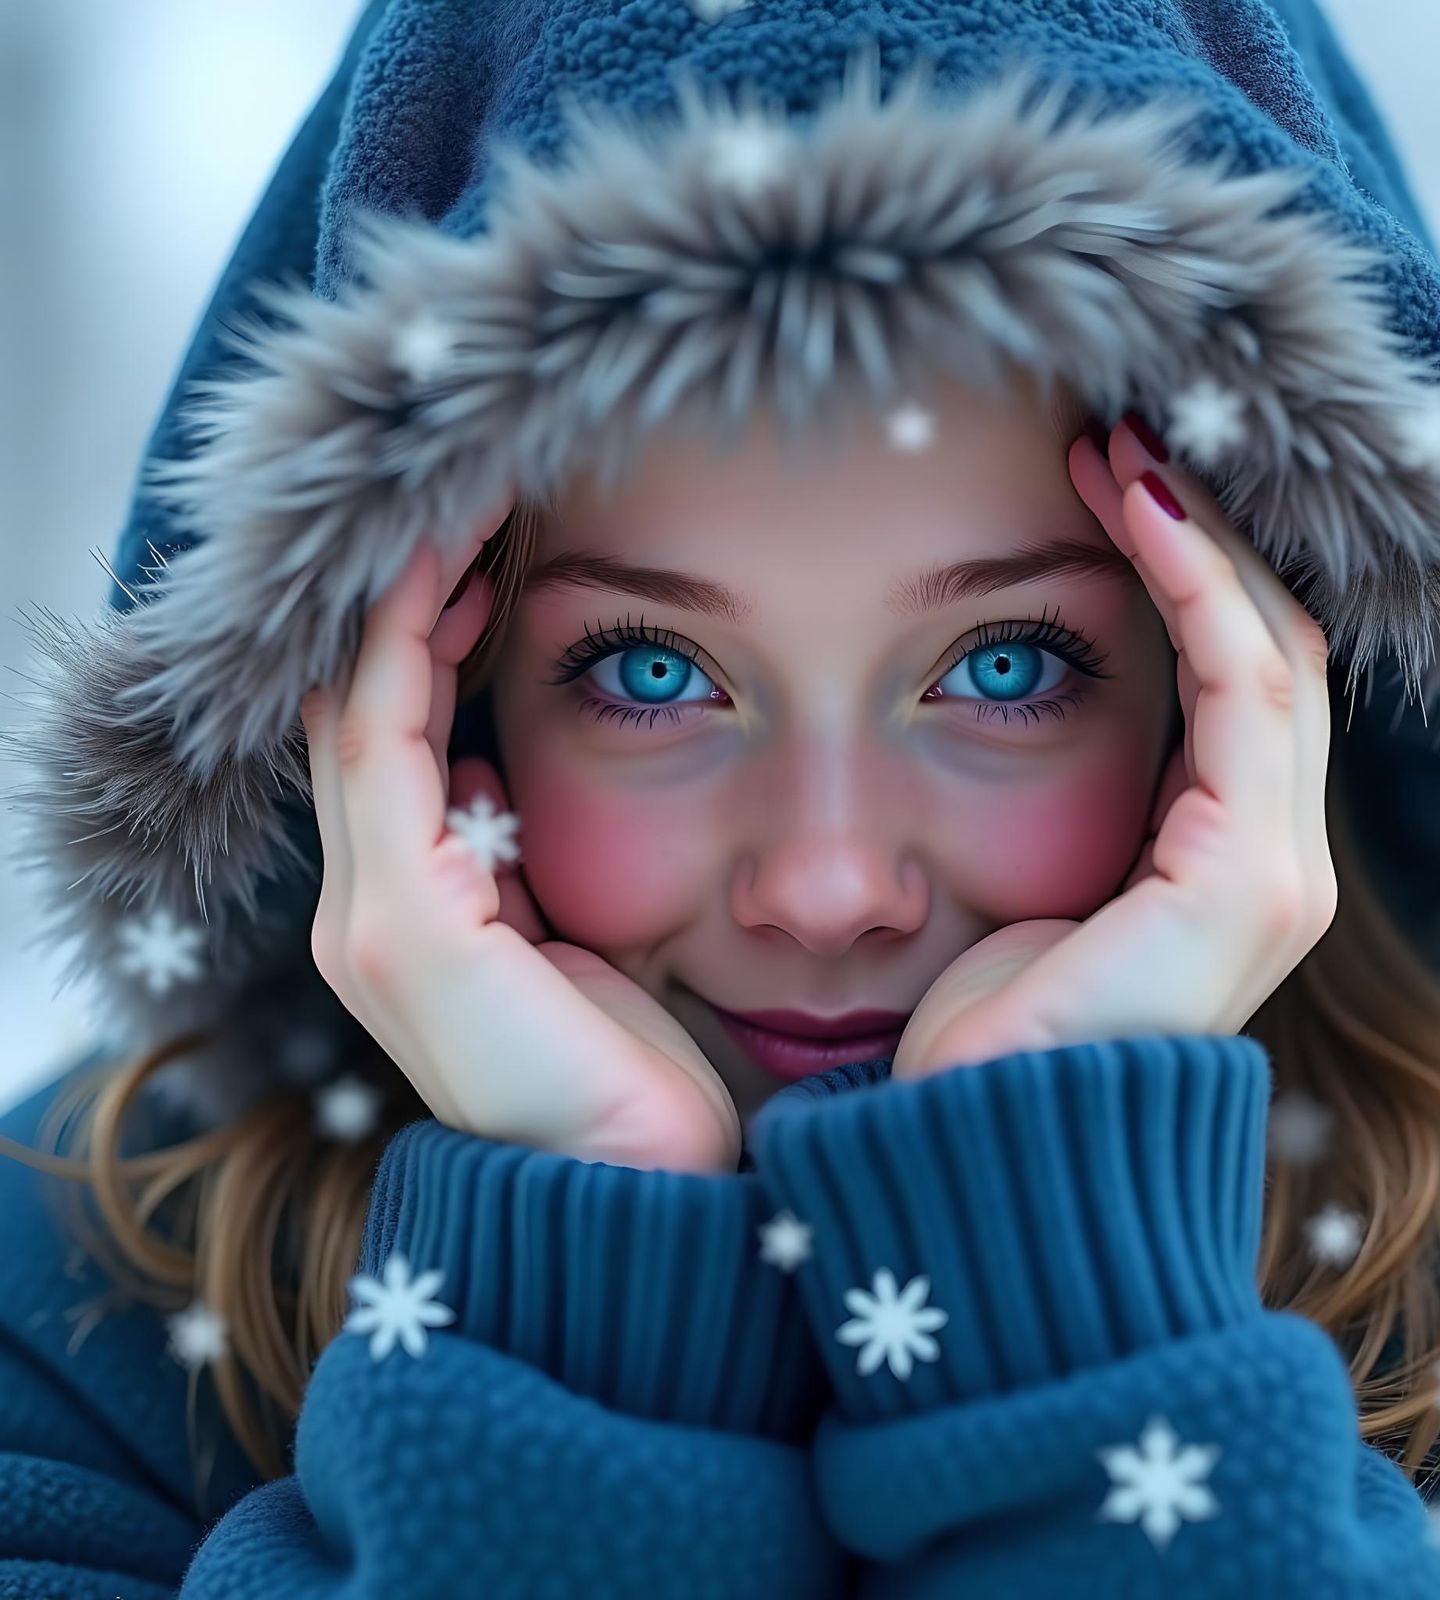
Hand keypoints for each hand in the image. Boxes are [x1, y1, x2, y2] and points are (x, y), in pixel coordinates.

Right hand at [299, 497, 740, 1173]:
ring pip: (359, 717)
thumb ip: (515, 868)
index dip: (413, 640)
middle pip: (356, 716)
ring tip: (460, 513)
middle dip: (402, 603)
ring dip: (402, 606)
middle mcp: (369, 911)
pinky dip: (409, 653)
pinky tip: (458, 582)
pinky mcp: (407, 928)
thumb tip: (490, 774)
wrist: (645, 1193)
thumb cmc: (631, 1072)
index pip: (386, 746)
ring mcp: (375, 919)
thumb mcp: (573, 944)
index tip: (478, 552)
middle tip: (464, 503)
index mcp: (412, 915)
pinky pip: (388, 752)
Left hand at [890, 416, 1337, 1083]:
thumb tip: (1021, 701)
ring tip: (1123, 444)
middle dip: (1203, 534)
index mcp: (1222, 865)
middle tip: (1120, 434)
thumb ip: (1074, 810)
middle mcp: (1272, 865)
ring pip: (1272, 653)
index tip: (1105, 476)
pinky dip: (1199, 586)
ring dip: (1201, 537)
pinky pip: (1242, 691)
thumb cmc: (974, 1032)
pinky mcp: (1243, 882)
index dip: (1191, 569)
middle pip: (1274, 652)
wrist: (968, 1153)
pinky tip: (1138, 510)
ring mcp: (1274, 875)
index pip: (1243, 684)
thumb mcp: (1027, 892)